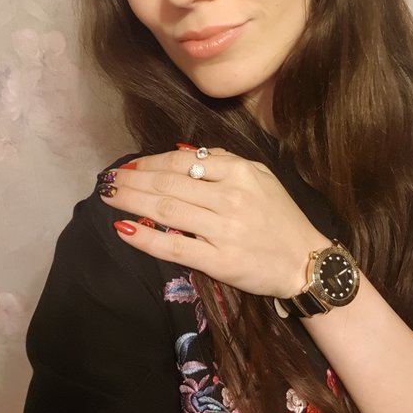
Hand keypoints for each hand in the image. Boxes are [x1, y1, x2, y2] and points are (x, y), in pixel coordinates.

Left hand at [98, 148, 327, 297]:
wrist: (305, 261)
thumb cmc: (280, 216)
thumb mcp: (261, 176)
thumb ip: (223, 161)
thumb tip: (181, 152)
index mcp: (239, 172)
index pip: (183, 162)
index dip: (150, 162)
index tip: (129, 166)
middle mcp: (229, 197)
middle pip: (168, 183)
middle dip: (132, 180)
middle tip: (107, 180)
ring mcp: (223, 230)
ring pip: (167, 210)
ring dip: (131, 202)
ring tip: (107, 197)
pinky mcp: (220, 261)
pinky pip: (175, 246)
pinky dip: (146, 238)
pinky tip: (124, 230)